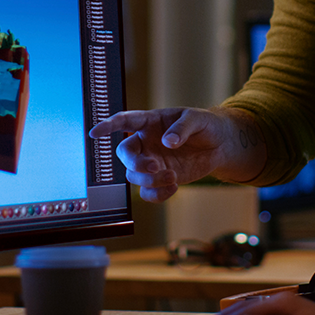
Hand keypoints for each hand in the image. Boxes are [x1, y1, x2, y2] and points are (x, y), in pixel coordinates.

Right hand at [89, 107, 265, 201]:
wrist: (219, 145)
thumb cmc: (204, 125)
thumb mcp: (197, 119)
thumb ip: (181, 128)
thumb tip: (167, 142)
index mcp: (149, 122)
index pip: (124, 121)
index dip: (108, 126)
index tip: (95, 133)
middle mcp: (145, 143)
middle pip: (125, 155)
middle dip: (135, 164)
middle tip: (155, 167)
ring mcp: (151, 162)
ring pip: (134, 176)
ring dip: (149, 180)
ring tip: (173, 177)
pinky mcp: (160, 178)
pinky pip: (147, 193)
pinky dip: (157, 195)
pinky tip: (174, 187)